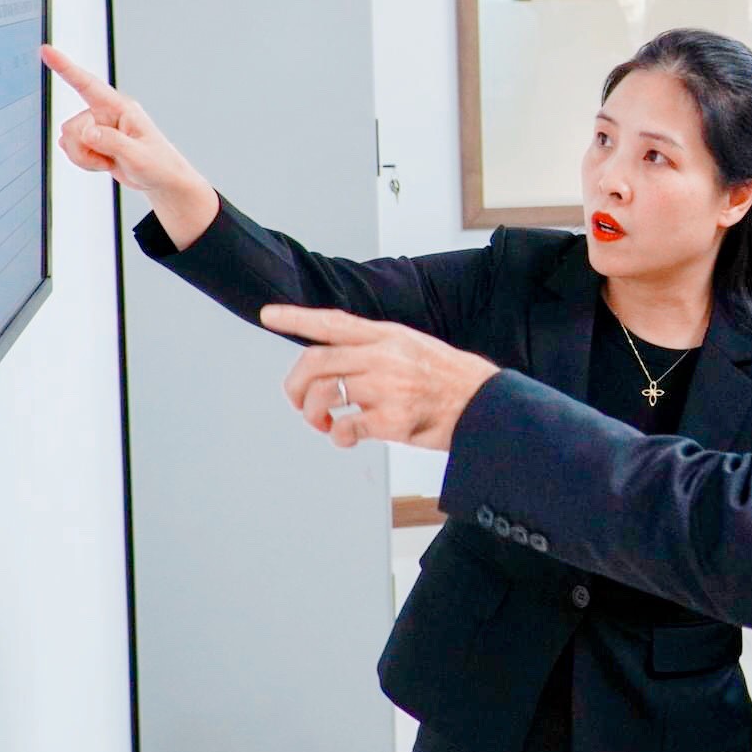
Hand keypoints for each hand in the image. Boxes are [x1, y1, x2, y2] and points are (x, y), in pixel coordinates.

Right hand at [41, 44, 217, 246]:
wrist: (160, 180)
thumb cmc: (158, 165)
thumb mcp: (139, 156)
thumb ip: (112, 142)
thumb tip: (87, 133)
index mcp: (121, 108)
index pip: (88, 84)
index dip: (65, 67)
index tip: (46, 51)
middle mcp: (106, 113)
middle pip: (72, 126)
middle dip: (84, 149)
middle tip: (109, 159)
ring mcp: (98, 127)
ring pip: (69, 140)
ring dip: (85, 157)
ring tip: (110, 161)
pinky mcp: (93, 140)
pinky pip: (72, 150)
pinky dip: (85, 162)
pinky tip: (105, 163)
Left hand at [258, 305, 500, 450]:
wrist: (484, 403)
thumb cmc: (446, 378)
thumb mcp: (410, 346)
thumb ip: (374, 347)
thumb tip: (335, 359)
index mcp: (386, 335)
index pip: (332, 321)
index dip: (296, 317)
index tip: (268, 314)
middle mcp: (383, 356)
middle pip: (314, 361)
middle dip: (294, 386)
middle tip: (297, 402)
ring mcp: (386, 387)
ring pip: (323, 394)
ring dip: (312, 414)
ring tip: (325, 424)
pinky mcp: (392, 419)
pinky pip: (346, 427)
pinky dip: (338, 436)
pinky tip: (346, 437)